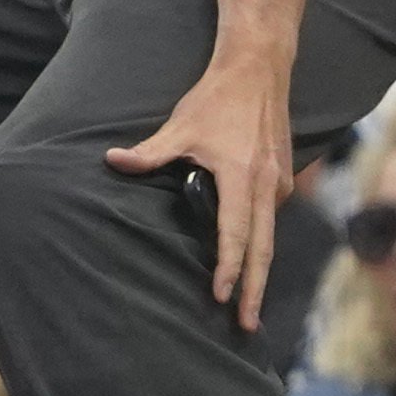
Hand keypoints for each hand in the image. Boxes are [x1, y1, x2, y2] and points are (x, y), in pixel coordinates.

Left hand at [104, 55, 297, 330]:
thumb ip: (150, 152)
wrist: (259, 70)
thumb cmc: (217, 99)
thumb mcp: (180, 126)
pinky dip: (261, 242)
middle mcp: (268, 185)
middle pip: (262, 249)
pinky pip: (270, 217)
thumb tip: (112, 161)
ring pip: (269, 236)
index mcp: (242, 177)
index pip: (235, 234)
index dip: (229, 268)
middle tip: (246, 325)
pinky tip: (250, 260)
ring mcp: (280, 183)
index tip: (221, 297)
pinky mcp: (283, 178)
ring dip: (259, 269)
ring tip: (248, 302)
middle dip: (254, 289)